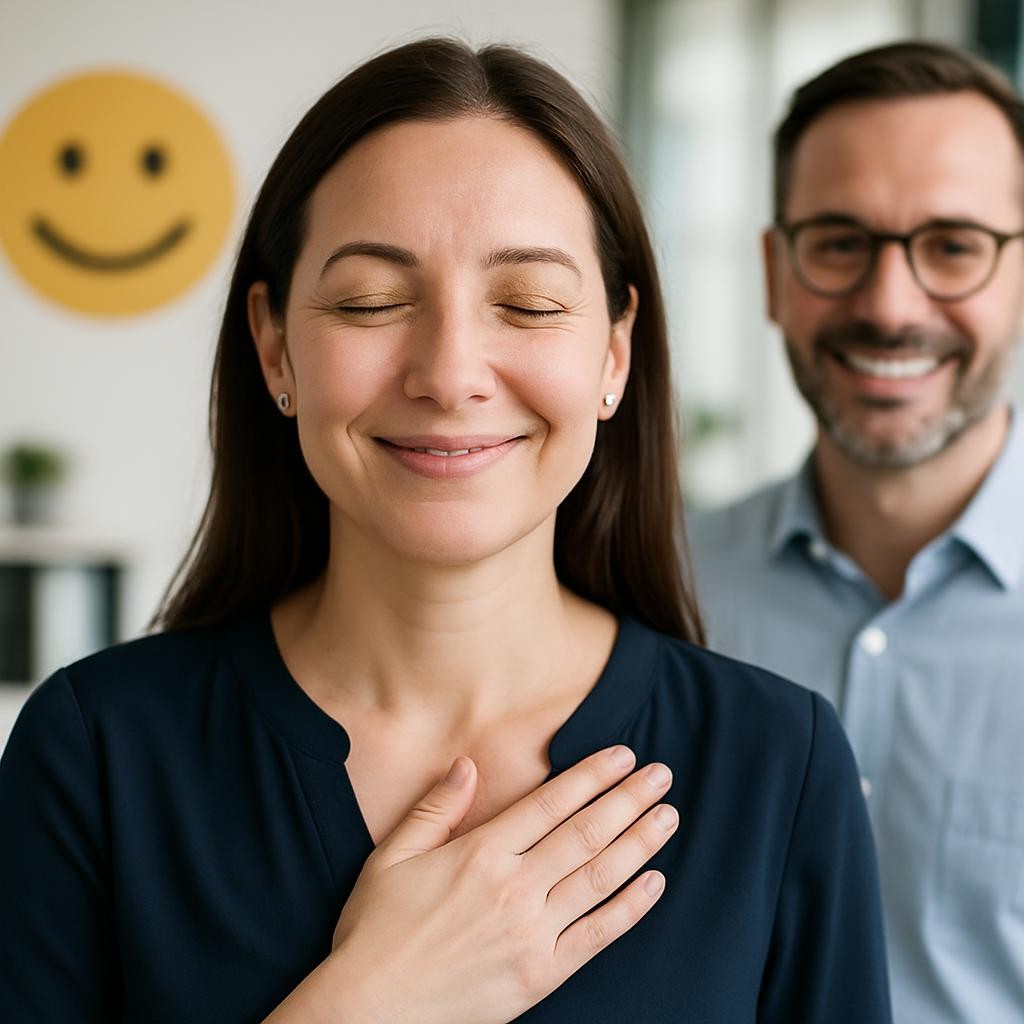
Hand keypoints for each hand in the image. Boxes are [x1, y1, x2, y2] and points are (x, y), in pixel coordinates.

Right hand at [327, 746, 677, 1023]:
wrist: (371, 1010)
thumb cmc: (376, 931)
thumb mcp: (391, 857)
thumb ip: (435, 808)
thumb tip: (467, 763)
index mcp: (479, 854)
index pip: (550, 803)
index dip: (591, 776)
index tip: (622, 755)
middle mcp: (513, 888)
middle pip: (585, 833)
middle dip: (628, 799)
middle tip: (661, 776)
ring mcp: (531, 933)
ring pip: (599, 877)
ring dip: (639, 843)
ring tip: (667, 816)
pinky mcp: (540, 974)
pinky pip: (597, 935)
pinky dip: (630, 907)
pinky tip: (654, 882)